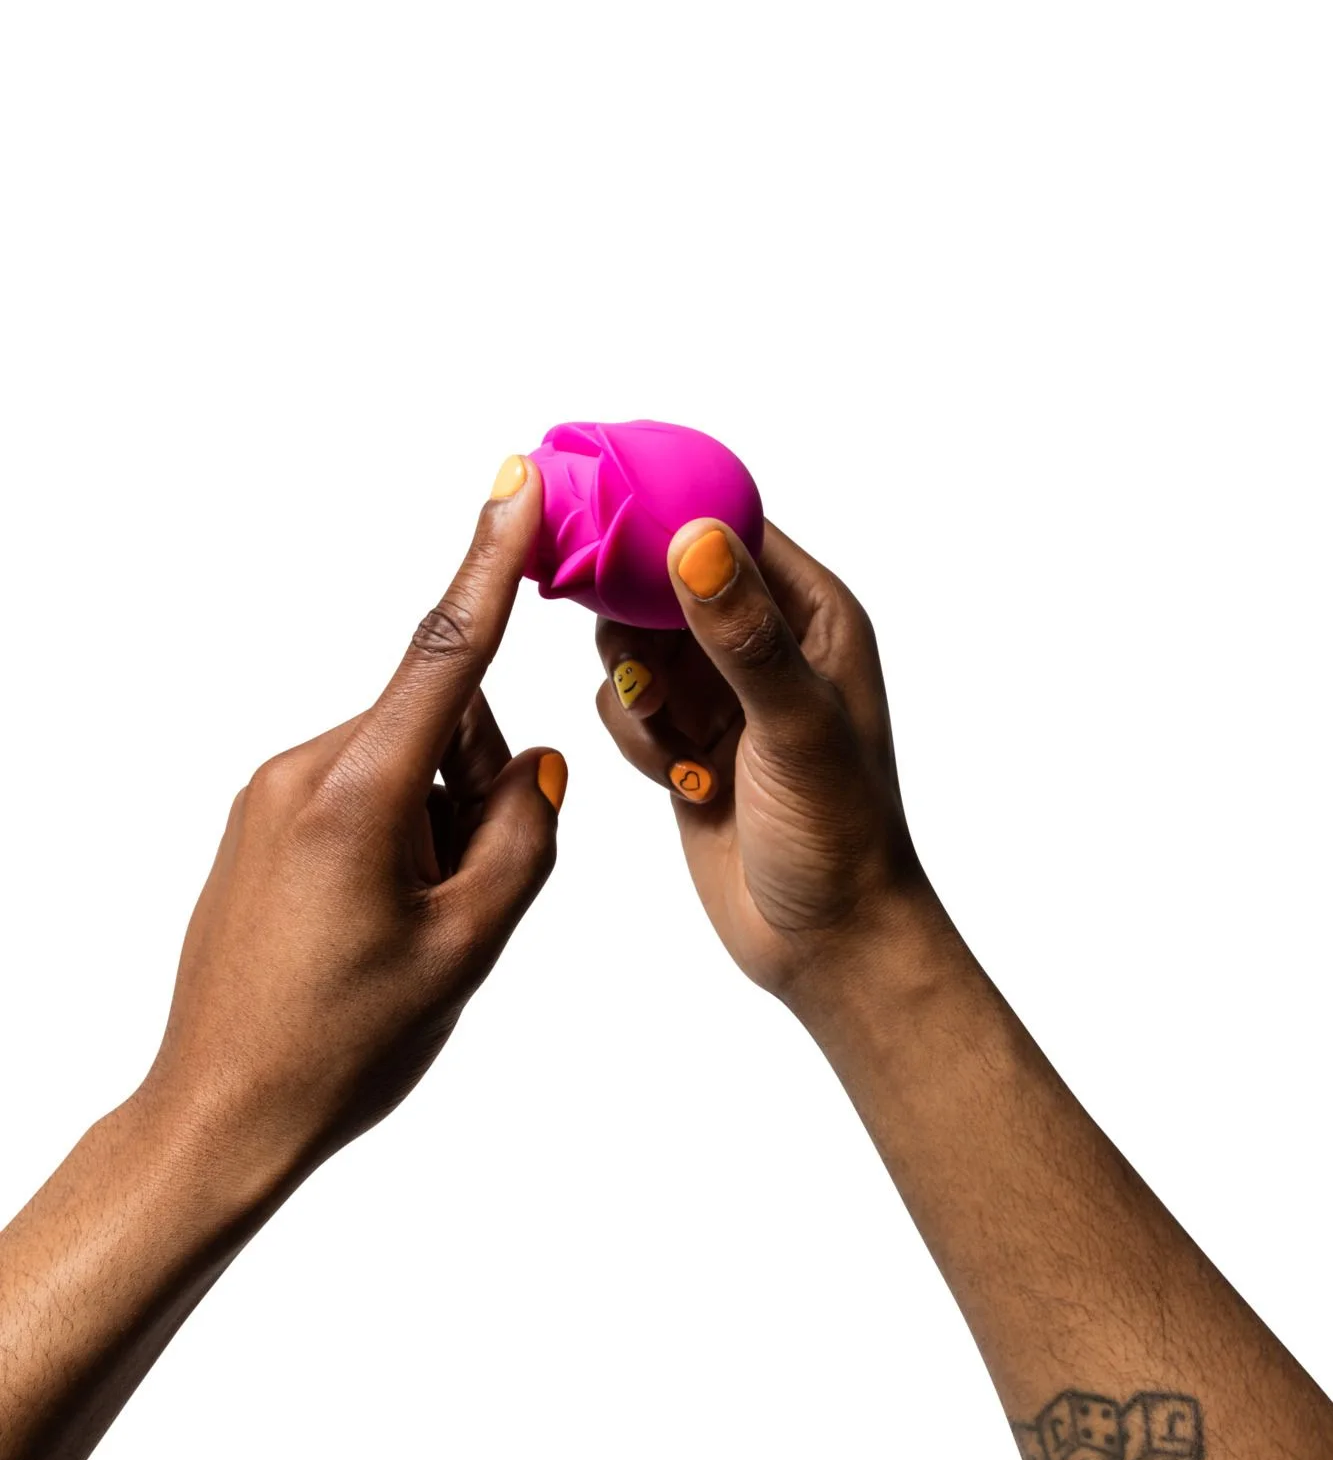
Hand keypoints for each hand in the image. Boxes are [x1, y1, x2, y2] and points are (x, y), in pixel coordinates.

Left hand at [141, 457, 565, 1186]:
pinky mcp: (258, 821)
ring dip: (437, 820)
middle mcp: (301, 771)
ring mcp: (269, 794)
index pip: (445, 652)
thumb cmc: (343, 1044)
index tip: (517, 480)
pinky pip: (358, 790)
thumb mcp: (468, 946)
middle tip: (463, 901)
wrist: (221, 1111)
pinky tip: (376, 923)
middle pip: (438, 724)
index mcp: (355, 794)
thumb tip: (531, 762)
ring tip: (410, 927)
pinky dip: (396, 835)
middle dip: (478, 787)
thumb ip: (523, 835)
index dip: (491, 560)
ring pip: (403, 762)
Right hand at [594, 518, 925, 1009]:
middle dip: (635, 623)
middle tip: (642, 673)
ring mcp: (721, 691)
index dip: (663, 517)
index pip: (728, 527)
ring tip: (677, 743)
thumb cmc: (841, 835)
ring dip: (636, 694)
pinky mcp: (684, 739)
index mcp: (813, 614)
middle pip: (663, 580)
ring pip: (633, 645)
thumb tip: (694, 539)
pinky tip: (681, 782)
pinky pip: (626, 706)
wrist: (827, 942)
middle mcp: (765, 640)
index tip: (600, 525)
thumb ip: (744, 635)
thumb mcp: (795, 725)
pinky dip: (636, 739)